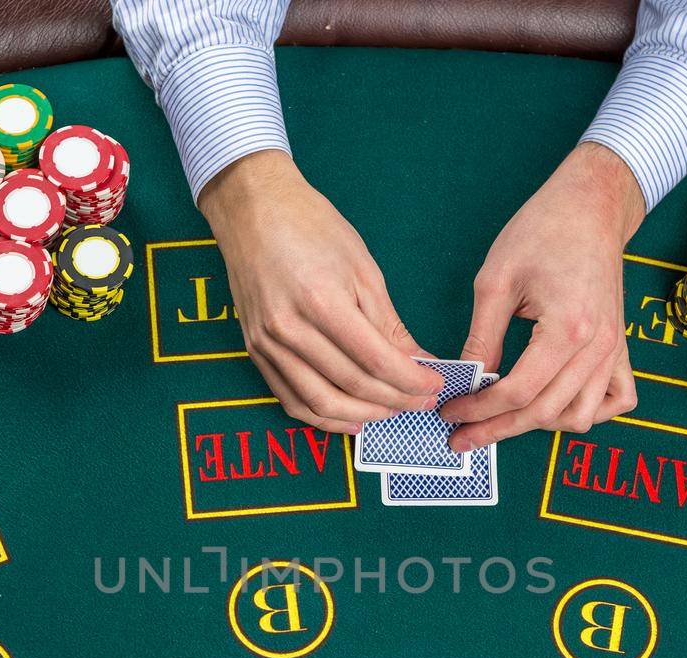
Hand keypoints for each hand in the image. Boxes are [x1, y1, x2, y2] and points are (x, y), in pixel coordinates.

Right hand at [199, 151, 439, 434]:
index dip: (411, 381)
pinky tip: (352, 418)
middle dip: (395, 401)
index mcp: (322, 301)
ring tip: (391, 412)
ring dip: (363, 416)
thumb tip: (416, 362)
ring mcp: (268, 344)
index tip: (434, 386)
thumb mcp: (362, 268)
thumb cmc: (311, 227)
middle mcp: (290, 329)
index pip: (376, 361)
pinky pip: (291, 400)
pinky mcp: (255, 351)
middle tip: (421, 402)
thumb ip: (388, 322)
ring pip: (321, 403)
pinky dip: (324, 417)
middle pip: (352, 386)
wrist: (252, 209)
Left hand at [444, 142, 646, 451]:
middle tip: (461, 436)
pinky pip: (616, 401)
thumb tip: (467, 381)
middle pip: (544, 413)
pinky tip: (555, 405)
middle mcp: (598, 347)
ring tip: (502, 418)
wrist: (591, 205)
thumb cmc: (543, 230)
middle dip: (497, 429)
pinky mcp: (620, 347)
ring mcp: (615, 350)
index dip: (479, 410)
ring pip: (580, 417)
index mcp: (568, 329)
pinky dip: (587, 412)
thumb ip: (482, 337)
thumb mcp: (496, 280)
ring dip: (539, 425)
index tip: (450, 413)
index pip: (518, 392)